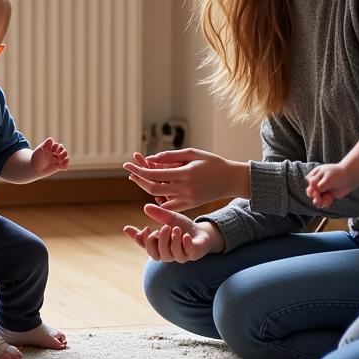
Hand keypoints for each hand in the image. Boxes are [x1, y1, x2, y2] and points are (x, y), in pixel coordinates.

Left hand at [31, 137, 68, 177]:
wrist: (36, 168)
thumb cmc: (37, 158)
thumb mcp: (40, 151)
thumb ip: (45, 146)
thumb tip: (51, 139)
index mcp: (51, 147)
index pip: (57, 146)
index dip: (57, 148)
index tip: (53, 151)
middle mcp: (56, 153)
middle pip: (63, 150)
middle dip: (63, 153)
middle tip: (58, 156)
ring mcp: (58, 159)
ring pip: (66, 157)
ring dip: (65, 159)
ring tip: (60, 162)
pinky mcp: (59, 166)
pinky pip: (65, 165)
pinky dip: (65, 166)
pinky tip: (63, 168)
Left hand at [122, 149, 241, 211]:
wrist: (231, 180)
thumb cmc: (212, 162)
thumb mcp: (192, 153)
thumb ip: (170, 156)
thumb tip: (150, 159)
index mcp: (186, 174)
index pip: (155, 174)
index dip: (138, 169)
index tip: (127, 164)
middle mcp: (185, 189)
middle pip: (153, 187)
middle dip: (138, 179)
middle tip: (130, 170)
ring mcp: (187, 199)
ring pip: (159, 197)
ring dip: (146, 187)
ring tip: (138, 177)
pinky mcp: (190, 205)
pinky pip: (169, 205)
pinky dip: (159, 197)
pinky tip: (154, 188)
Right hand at [123, 203, 222, 262]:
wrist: (202, 232)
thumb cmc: (183, 227)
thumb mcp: (170, 219)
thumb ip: (158, 214)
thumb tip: (145, 207)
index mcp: (160, 246)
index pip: (146, 247)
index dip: (142, 240)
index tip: (145, 228)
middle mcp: (169, 254)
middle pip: (156, 255)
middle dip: (158, 242)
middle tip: (163, 228)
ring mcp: (181, 256)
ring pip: (170, 255)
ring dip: (172, 241)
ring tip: (175, 228)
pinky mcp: (193, 254)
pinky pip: (187, 253)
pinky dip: (185, 245)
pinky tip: (186, 236)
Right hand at [305, 163, 353, 209]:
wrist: (348, 177)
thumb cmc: (338, 175)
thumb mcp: (328, 178)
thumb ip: (320, 185)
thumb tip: (315, 192)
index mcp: (314, 176)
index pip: (310, 183)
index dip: (312, 187)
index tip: (317, 190)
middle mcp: (316, 183)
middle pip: (311, 192)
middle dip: (315, 196)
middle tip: (318, 199)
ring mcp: (322, 190)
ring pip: (316, 199)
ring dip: (319, 201)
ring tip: (323, 202)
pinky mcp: (327, 196)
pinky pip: (323, 202)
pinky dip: (326, 203)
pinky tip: (330, 199)